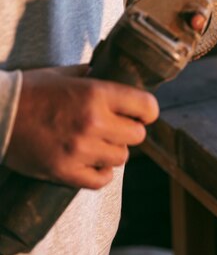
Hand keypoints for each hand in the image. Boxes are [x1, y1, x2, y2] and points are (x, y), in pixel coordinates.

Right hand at [3, 65, 158, 188]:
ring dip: (112, 151)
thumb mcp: (66, 74)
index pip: (148, 107)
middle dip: (128, 132)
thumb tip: (121, 78)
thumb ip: (96, 76)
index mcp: (96, 93)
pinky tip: (90, 162)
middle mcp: (93, 122)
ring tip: (97, 144)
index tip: (140, 114)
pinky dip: (99, 173)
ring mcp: (80, 149)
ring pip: (121, 158)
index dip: (146, 111)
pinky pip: (101, 180)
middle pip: (138, 136)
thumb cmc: (31, 91)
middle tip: (114, 128)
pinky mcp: (65, 171)